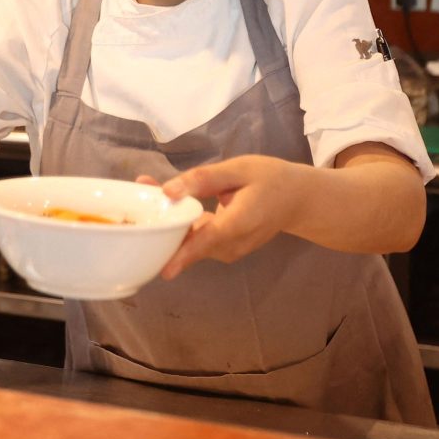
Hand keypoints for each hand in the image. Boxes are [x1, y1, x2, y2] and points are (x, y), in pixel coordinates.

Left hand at [139, 155, 300, 279]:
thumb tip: (168, 192)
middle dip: (163, 222)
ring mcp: (228, 251)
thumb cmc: (269, 180)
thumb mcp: (238, 169)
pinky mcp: (224, 250)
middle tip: (141, 186)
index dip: (184, 254)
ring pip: (191, 242)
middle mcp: (233, 244)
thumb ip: (203, 180)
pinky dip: (182, 225)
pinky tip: (169, 201)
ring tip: (147, 186)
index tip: (164, 269)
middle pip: (191, 242)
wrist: (296, 200)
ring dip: (170, 222)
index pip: (208, 242)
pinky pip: (197, 241)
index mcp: (240, 223)